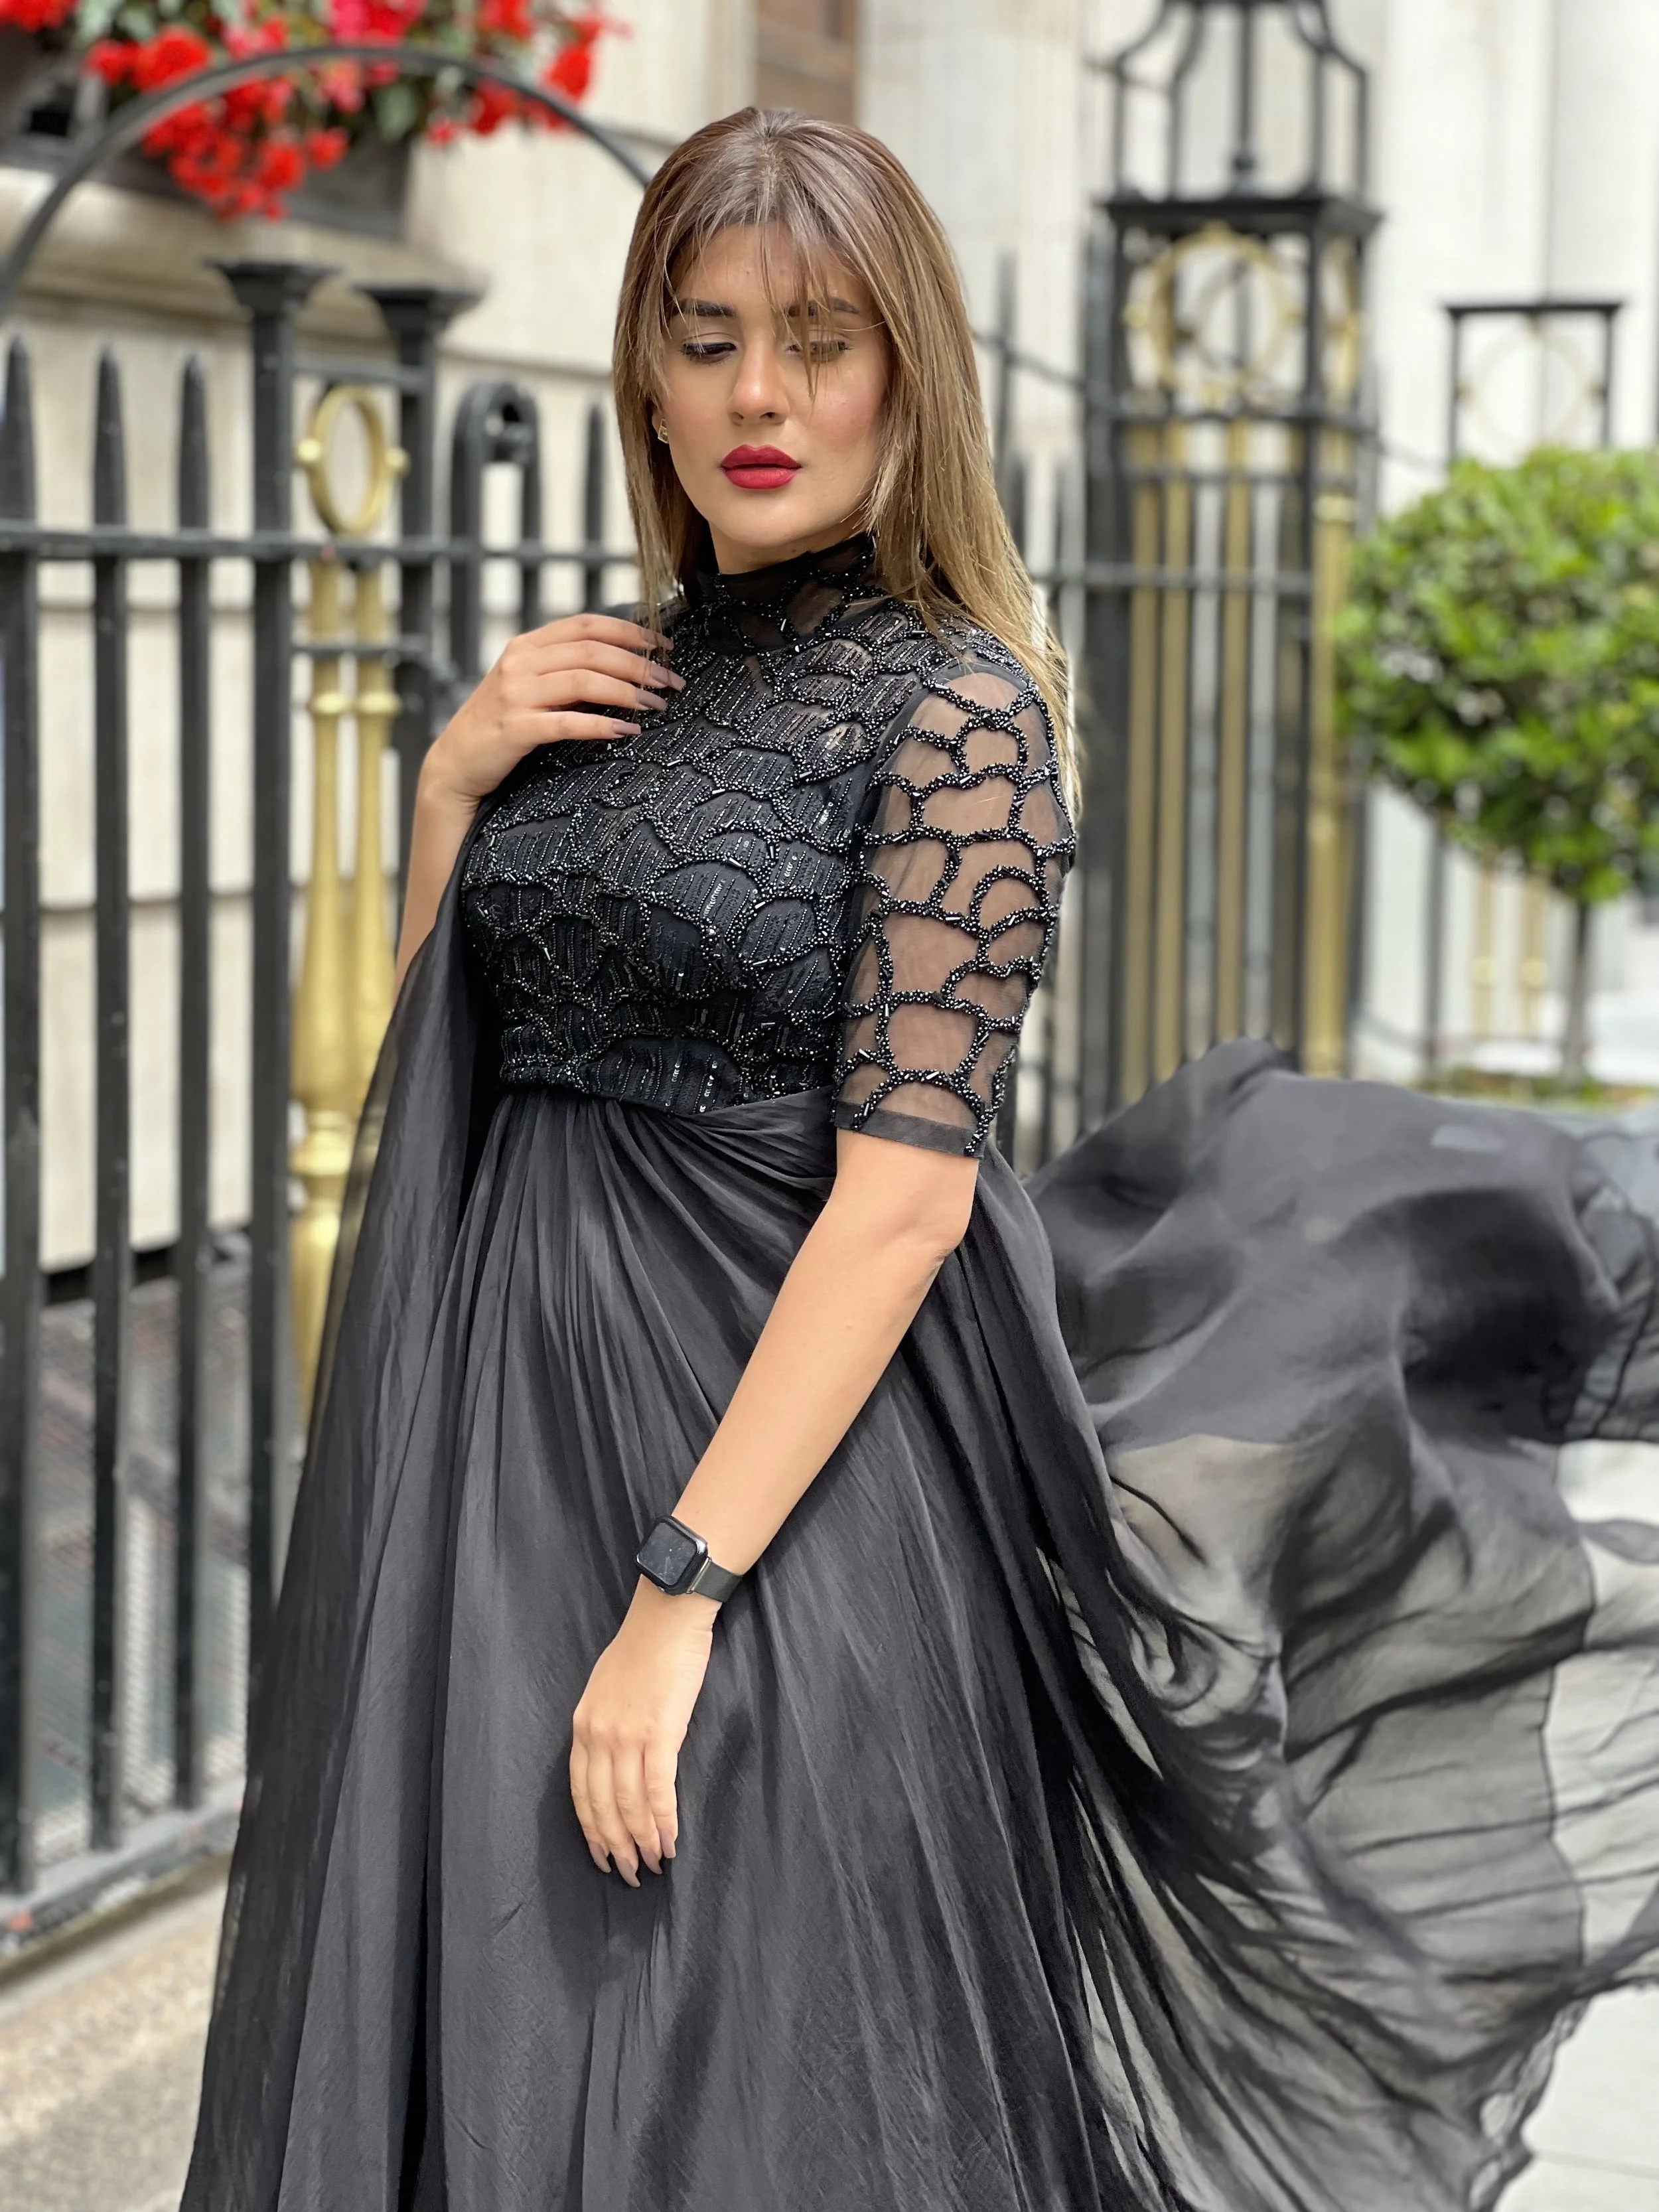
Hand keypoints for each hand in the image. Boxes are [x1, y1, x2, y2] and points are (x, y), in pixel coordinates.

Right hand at [424, 612, 683, 806]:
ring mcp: (515, 695)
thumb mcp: (530, 686)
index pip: (587, 624)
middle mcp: (519, 663)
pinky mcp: (515, 729)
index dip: (630, 632)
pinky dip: (602, 725)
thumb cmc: (501, 725)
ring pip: (584, 681)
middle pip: (593, 651)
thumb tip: (624, 665)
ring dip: (628, 692)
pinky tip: (627, 731)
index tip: (664, 647)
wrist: (456, 763)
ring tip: (656, 706)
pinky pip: (567, 723)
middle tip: (671, 682)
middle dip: (639, 664)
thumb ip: (565, 670)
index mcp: (527, 645)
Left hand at [570, 1581, 717, 1884]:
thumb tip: (614, 1761)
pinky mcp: (659, 1732)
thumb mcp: (607, 1689)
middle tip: (630, 1874)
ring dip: (642, 1840)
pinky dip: (663, 1819)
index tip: (603, 1856)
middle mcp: (598, 1735)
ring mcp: (627, 1735)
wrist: (669, 1615)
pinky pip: (658, 1788)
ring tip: (653, 1865)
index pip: (580, 1792)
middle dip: (615, 1845)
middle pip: (601, 1805)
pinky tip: (670, 1841)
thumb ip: (605, 1725)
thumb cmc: (645, 1648)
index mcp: (582, 1726)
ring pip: (629, 1803)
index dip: (591, 1830)